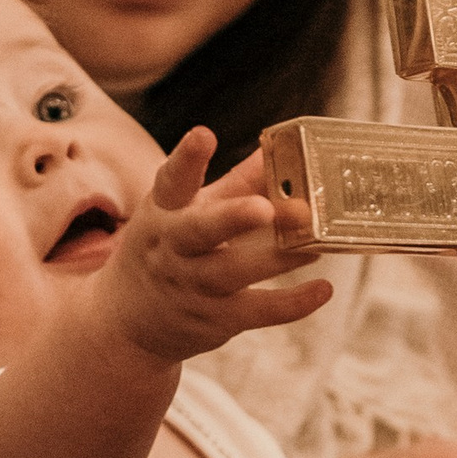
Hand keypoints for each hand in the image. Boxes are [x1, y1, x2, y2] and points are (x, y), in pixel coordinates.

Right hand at [107, 129, 332, 366]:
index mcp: (165, 211)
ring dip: (276, 258)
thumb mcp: (189, 210)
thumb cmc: (171, 249)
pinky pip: (257, 312)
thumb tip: (277, 147)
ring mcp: (193, 287)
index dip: (187, 159)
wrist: (134, 321)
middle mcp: (174, 249)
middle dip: (232, 218)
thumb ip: (236, 183)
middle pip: (200, 231)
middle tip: (265, 208)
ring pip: (233, 272)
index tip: (204, 136)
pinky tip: (322, 289)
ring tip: (314, 243)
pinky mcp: (216, 319)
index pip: (172, 181)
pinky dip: (292, 304)